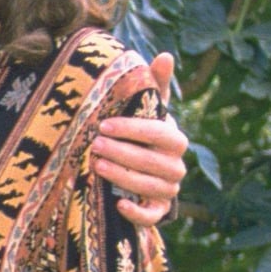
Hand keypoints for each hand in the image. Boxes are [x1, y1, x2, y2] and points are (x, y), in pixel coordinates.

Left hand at [90, 52, 185, 227]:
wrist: (140, 169)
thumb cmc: (140, 133)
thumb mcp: (145, 109)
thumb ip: (154, 85)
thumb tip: (165, 55)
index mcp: (174, 140)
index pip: (163, 134)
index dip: (136, 130)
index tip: (105, 126)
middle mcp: (175, 166)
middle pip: (156, 162)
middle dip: (125, 153)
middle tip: (94, 145)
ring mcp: (167, 190)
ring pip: (153, 188)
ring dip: (125, 177)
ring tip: (97, 166)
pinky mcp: (156, 211)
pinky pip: (153, 216)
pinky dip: (138, 213)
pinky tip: (118, 203)